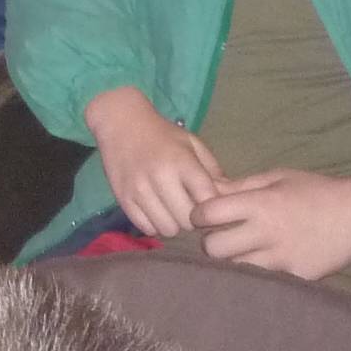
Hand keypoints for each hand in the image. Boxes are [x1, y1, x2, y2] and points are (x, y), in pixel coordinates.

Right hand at [85, 86, 227, 238]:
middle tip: (189, 208)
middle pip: (188, 221)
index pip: (207, 202)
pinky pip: (146, 228)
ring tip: (171, 209)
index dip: (213, 209)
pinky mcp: (123, 199)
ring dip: (173, 223)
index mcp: (182, 162)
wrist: (120, 121)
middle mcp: (160, 177)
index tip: (210, 206)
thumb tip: (231, 201)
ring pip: (167, 229)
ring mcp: (139, 189)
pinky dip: (154, 223)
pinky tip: (155, 209)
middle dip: (192, 219)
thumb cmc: (162, 134)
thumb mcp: (192, 144)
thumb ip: (213, 172)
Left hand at [193, 170, 350, 280]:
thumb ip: (240, 186)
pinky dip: (256, 273)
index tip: (202, 216)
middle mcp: (266, 233)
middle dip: (210, 242)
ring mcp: (281, 259)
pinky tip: (261, 262)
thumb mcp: (276, 177)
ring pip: (235, 268)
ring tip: (240, 250)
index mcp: (259, 204)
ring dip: (231, 260)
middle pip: (214, 248)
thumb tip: (208, 190)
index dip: (198, 215)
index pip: (208, 214)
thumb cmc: (315, 190)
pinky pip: (262, 280)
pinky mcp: (295, 277)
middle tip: (219, 236)